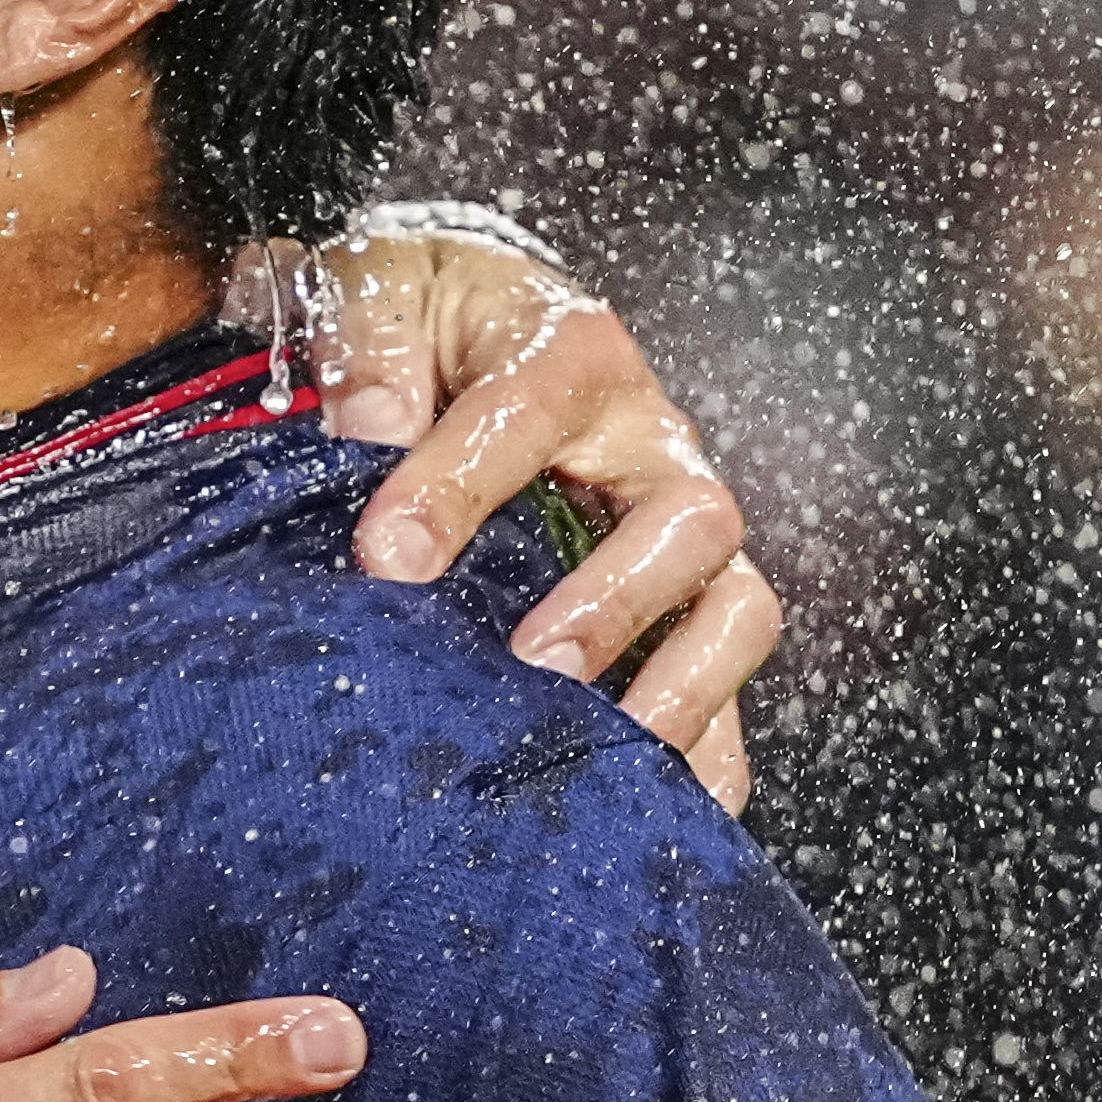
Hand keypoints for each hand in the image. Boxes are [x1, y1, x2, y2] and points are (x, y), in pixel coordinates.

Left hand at [273, 219, 781, 809]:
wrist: (460, 326)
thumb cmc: (423, 317)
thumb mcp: (376, 289)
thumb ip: (365, 343)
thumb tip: (369, 425)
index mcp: (572, 349)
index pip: (527, 413)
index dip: (457, 487)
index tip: (388, 557)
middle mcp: (648, 442)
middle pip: (690, 521)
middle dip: (615, 602)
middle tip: (533, 666)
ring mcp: (677, 531)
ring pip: (736, 609)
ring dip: (681, 687)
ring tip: (605, 749)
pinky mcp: (679, 603)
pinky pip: (727, 687)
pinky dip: (706, 753)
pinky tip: (659, 813)